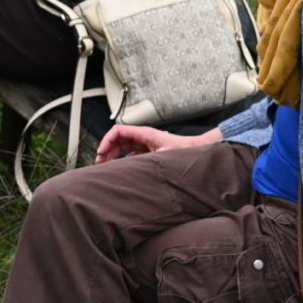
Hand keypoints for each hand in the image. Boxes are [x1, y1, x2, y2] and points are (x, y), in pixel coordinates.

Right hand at [95, 124, 223, 161]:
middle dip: (107, 150)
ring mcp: (147, 145)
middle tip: (100, 163)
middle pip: (118, 140)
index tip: (101, 153)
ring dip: (114, 155)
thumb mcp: (162, 158)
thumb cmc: (186, 152)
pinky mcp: (151, 152)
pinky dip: (124, 161)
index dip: (106, 141)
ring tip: (108, 167)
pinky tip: (123, 170)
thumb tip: (126, 170)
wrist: (201, 153)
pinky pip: (132, 154)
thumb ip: (143, 162)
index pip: (118, 131)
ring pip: (124, 147)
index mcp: (145, 134)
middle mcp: (144, 138)